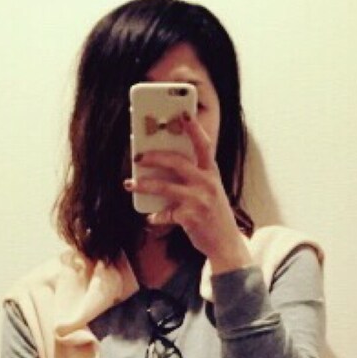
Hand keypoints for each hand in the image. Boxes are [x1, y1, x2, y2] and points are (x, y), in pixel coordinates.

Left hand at [123, 113, 248, 267]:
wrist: (226, 244)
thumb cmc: (214, 215)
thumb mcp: (210, 191)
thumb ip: (195, 177)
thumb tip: (164, 167)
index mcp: (212, 173)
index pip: (204, 145)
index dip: (193, 128)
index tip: (182, 114)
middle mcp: (207, 183)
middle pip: (177, 162)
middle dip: (154, 157)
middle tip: (138, 156)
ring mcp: (198, 200)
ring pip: (165, 187)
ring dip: (144, 184)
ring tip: (130, 183)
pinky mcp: (189, 218)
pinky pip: (165, 214)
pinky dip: (156, 216)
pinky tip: (151, 217)